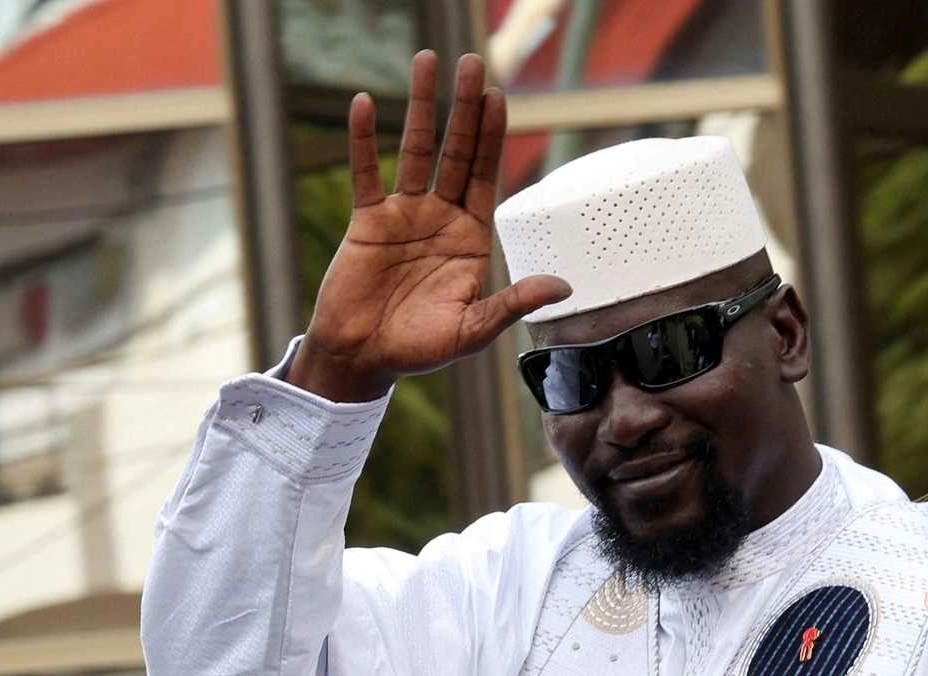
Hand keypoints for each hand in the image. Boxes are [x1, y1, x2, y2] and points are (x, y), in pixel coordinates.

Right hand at [287, 50, 570, 402]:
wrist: (364, 360)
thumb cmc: (420, 349)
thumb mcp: (473, 329)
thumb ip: (513, 302)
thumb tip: (564, 287)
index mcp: (470, 239)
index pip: (485, 176)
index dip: (491, 137)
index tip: (498, 97)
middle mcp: (440, 219)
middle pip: (455, 152)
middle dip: (464, 108)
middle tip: (472, 63)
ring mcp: (403, 216)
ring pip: (414, 151)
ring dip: (421, 107)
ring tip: (428, 62)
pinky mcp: (367, 222)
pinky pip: (364, 173)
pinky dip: (363, 140)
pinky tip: (365, 104)